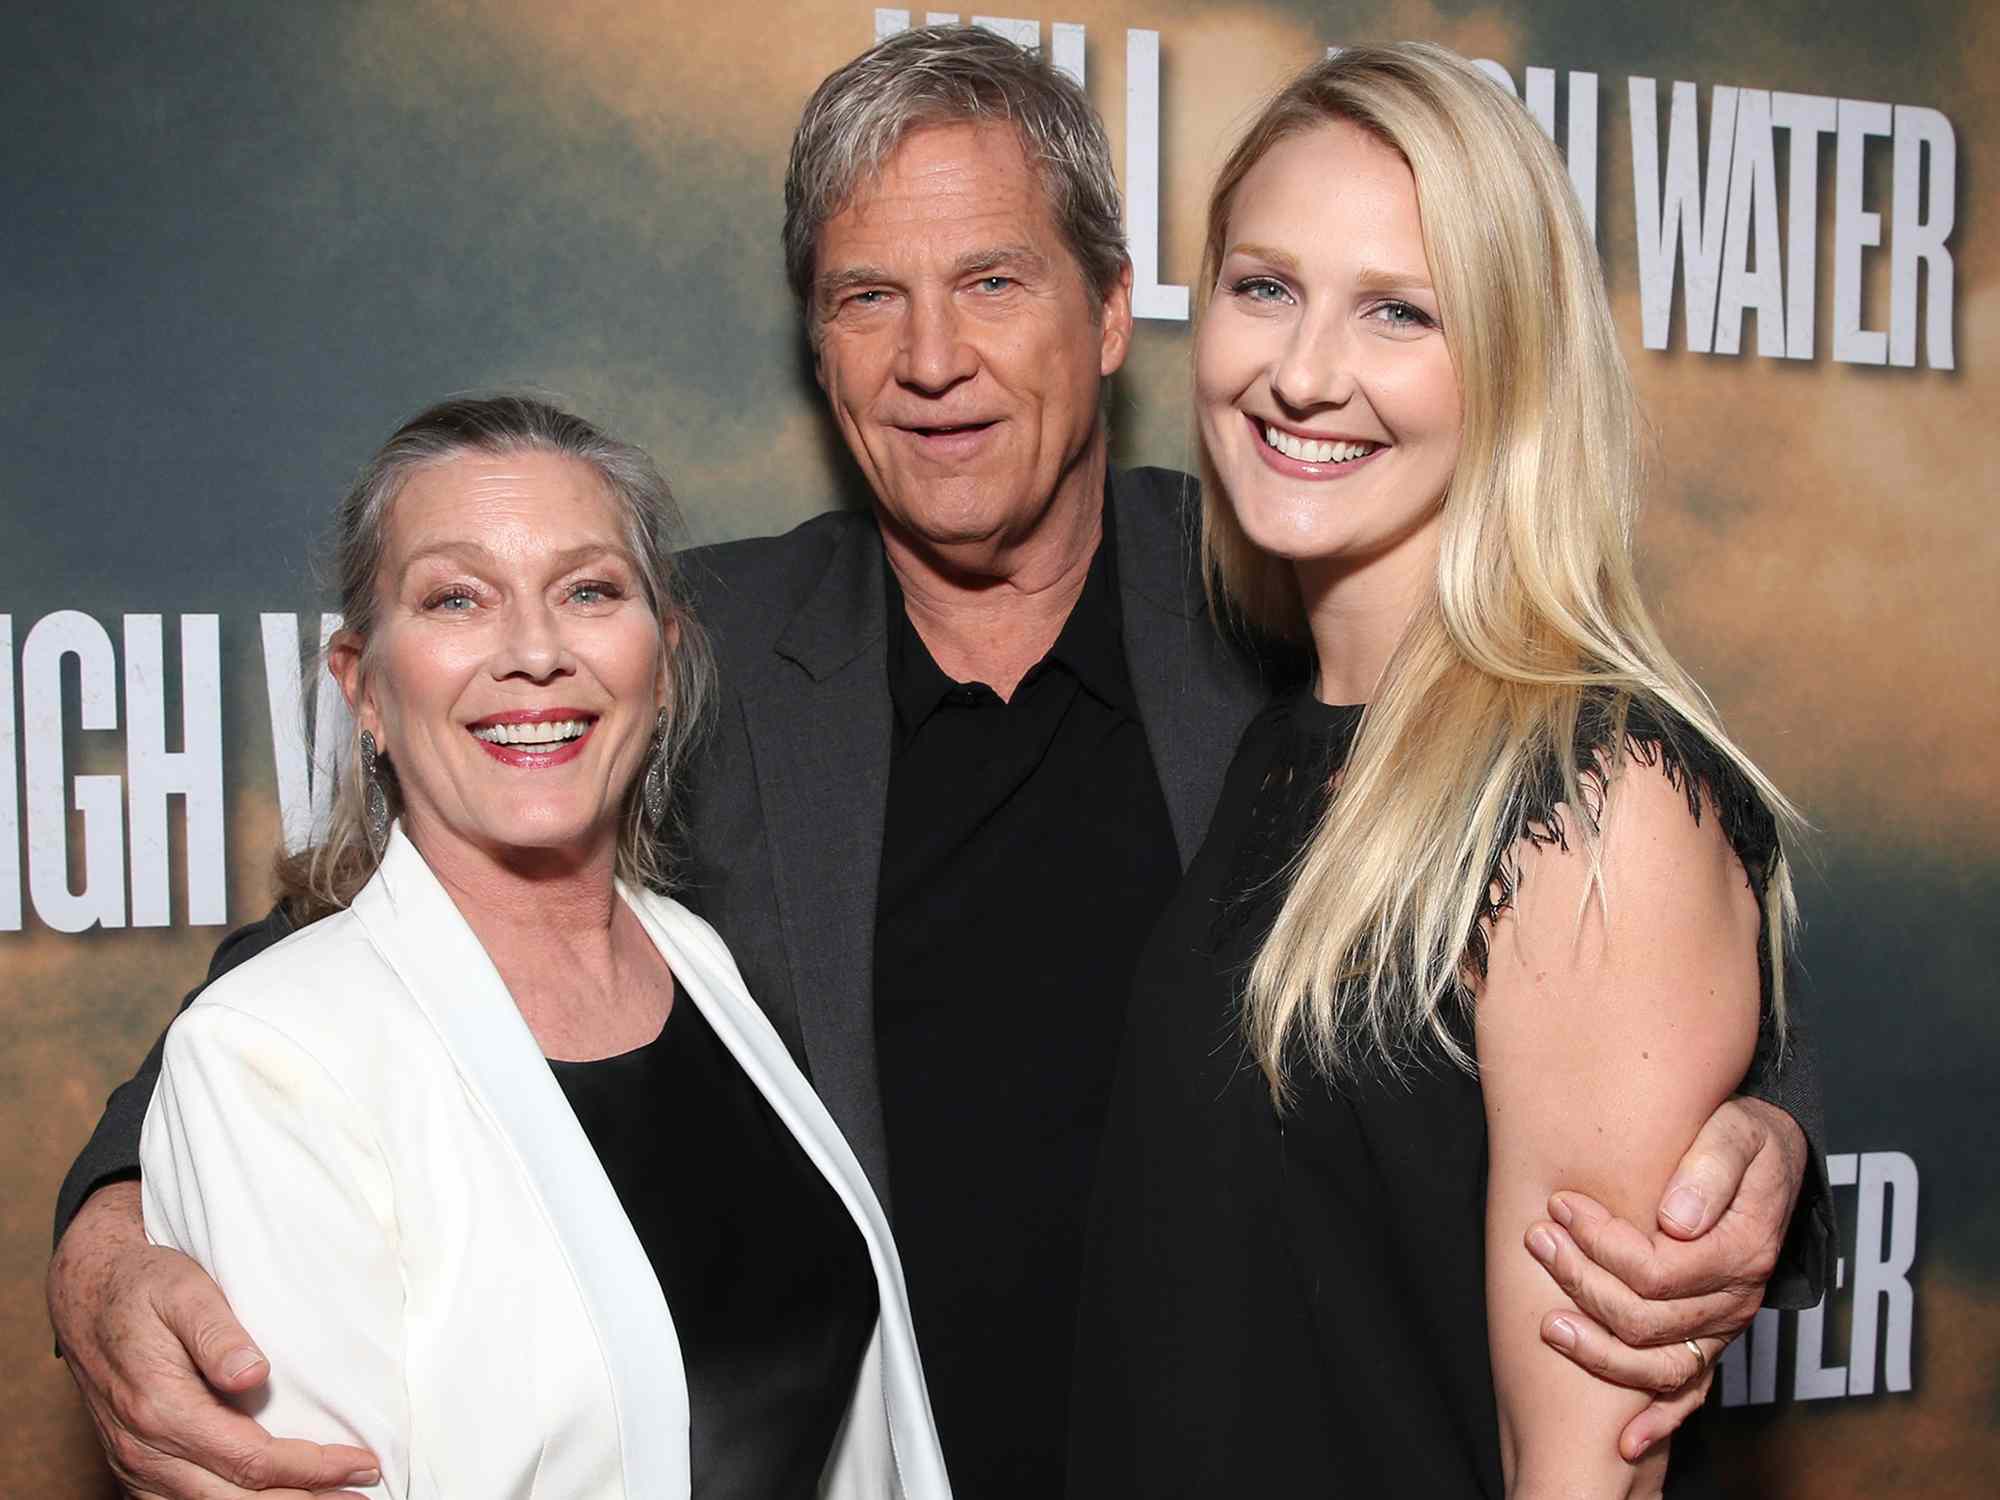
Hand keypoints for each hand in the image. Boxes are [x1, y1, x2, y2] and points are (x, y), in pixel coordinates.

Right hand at [48, 1181, 379, 1497]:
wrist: (86, 1295)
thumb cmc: (143, 1285)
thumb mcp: (184, 1290)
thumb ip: (217, 1333)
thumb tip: (254, 1374)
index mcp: (162, 1408)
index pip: (250, 1459)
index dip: (310, 1467)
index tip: (361, 1461)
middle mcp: (144, 1450)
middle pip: (235, 1499)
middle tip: (362, 1495)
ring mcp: (135, 1465)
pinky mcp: (135, 1468)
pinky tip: (271, 1498)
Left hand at [1523, 1095, 1807, 1458]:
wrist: (1765, 1158)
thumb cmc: (1743, 1139)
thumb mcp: (1735, 1133)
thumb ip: (1708, 1170)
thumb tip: (1675, 1219)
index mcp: (1742, 1250)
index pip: (1658, 1270)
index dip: (1602, 1243)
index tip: (1562, 1205)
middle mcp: (1736, 1298)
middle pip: (1646, 1318)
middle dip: (1582, 1283)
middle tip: (1538, 1241)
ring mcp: (1722, 1325)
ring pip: (1658, 1365)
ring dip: (1598, 1352)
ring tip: (1547, 1324)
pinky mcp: (1709, 1338)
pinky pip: (1688, 1392)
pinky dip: (1659, 1420)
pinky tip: (1625, 1442)